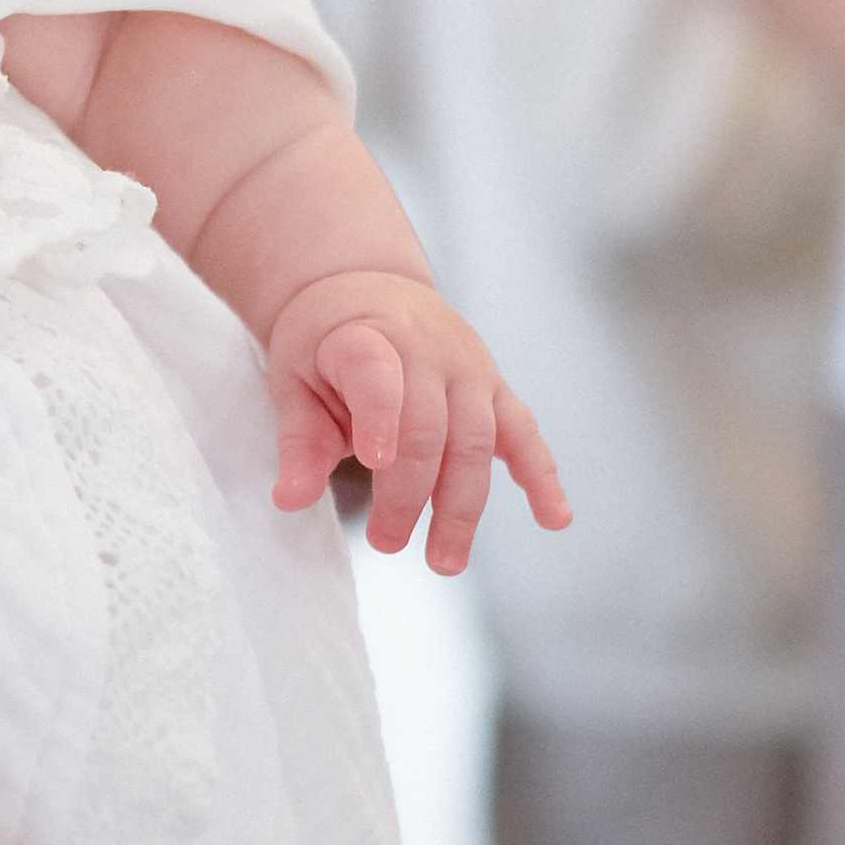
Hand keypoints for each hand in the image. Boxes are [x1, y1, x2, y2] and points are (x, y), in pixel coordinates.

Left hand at [264, 271, 567, 574]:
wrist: (364, 284)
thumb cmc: (325, 339)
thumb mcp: (293, 378)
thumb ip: (298, 440)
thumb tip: (291, 499)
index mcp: (368, 336)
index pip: (379, 375)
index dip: (380, 417)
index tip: (374, 462)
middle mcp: (428, 348)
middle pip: (430, 426)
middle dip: (410, 492)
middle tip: (387, 541)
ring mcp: (470, 368)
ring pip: (477, 440)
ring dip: (463, 506)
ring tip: (444, 560)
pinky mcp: (495, 388)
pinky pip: (524, 432)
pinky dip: (542, 475)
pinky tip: (554, 518)